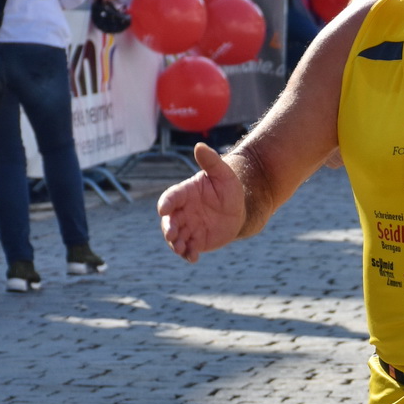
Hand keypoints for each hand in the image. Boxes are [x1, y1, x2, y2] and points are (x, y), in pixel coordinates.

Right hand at [157, 142, 245, 263]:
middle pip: (169, 220)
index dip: (167, 203)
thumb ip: (211, 161)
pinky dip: (188, 254)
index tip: (164, 209)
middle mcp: (182, 211)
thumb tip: (200, 145)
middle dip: (168, 228)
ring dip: (175, 244)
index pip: (171, 197)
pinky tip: (193, 258)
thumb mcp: (223, 174)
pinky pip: (188, 249)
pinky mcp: (196, 241)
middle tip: (171, 235)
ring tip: (180, 249)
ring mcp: (187, 227)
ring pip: (176, 237)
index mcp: (184, 193)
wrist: (239, 209)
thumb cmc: (228, 188)